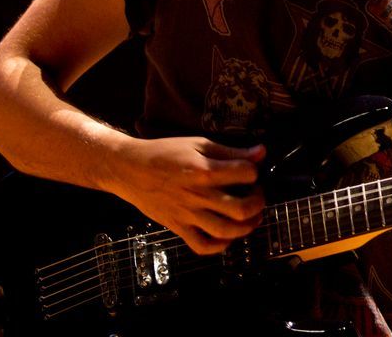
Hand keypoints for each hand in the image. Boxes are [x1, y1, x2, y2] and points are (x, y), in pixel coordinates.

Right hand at [107, 136, 267, 254]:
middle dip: (257, 203)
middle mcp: (199, 195)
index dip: (254, 171)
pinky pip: (202, 246)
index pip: (246, 174)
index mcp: (205, 171)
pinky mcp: (178, 227)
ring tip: (250, 218)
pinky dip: (219, 246)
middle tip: (256, 196)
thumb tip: (261, 152)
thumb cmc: (164, 153)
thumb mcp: (198, 144)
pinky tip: (227, 236)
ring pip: (225, 231)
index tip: (251, 172)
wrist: (130, 169)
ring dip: (246, 227)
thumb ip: (231, 151)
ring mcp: (188, 214)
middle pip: (241, 209)